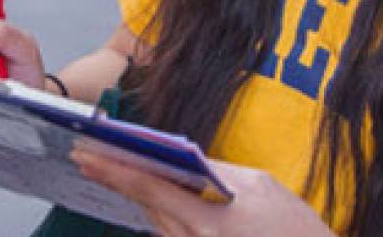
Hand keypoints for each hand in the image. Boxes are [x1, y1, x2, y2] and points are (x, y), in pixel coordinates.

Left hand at [72, 148, 334, 236]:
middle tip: (88, 155)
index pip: (150, 189)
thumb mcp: (261, 187)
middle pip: (147, 206)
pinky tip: (149, 197)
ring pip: (156, 222)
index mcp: (210, 222)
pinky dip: (160, 214)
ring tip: (106, 170)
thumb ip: (217, 173)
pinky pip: (172, 235)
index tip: (86, 154)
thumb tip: (183, 161)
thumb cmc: (295, 228)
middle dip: (118, 179)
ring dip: (137, 196)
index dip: (114, 170)